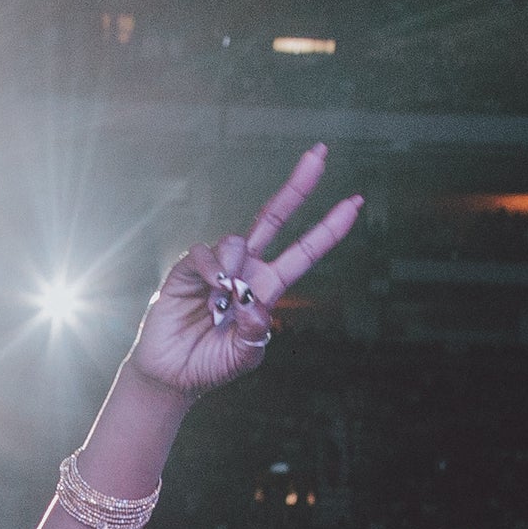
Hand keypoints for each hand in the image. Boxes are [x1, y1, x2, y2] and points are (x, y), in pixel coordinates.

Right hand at [128, 146, 365, 397]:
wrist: (171, 375)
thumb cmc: (211, 365)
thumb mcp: (245, 356)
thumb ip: (255, 332)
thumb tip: (253, 302)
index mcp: (268, 288)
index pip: (304, 251)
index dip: (329, 229)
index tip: (355, 204)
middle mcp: (246, 270)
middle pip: (275, 217)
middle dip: (299, 186)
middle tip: (320, 153)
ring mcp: (218, 266)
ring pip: (238, 240)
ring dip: (235, 269)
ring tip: (221, 304)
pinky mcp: (188, 268)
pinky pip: (205, 253)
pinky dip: (212, 268)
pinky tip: (211, 289)